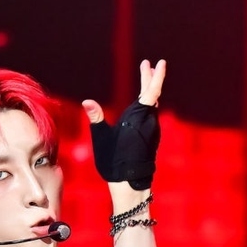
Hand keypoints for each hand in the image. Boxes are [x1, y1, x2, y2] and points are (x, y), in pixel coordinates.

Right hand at [82, 59, 165, 188]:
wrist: (130, 184)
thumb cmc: (114, 161)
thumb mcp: (102, 138)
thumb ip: (96, 118)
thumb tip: (87, 101)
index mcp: (139, 117)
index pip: (151, 91)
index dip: (155, 76)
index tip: (159, 62)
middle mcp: (149, 122)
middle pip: (152, 95)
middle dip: (150, 79)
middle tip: (150, 65)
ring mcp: (152, 131)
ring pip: (152, 107)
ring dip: (149, 93)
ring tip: (147, 81)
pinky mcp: (151, 139)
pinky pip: (150, 117)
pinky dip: (147, 107)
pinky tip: (144, 108)